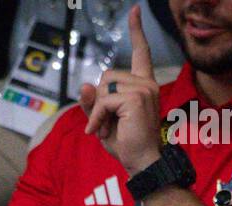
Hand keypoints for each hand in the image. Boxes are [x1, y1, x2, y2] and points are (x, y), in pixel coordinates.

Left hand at [78, 6, 161, 176]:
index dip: (136, 31)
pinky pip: (104, 100)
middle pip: (108, 75)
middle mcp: (147, 83)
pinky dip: (97, 116)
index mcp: (143, 84)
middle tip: (103, 124)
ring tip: (104, 129)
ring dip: (97, 110)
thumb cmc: (126, 144)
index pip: (141, 53)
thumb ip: (93, 104)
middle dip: (99, 100)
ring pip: (104, 87)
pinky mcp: (136, 98)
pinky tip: (100, 131)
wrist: (141, 163)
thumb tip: (84, 85)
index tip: (134, 10)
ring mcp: (144, 88)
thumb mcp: (103, 121)